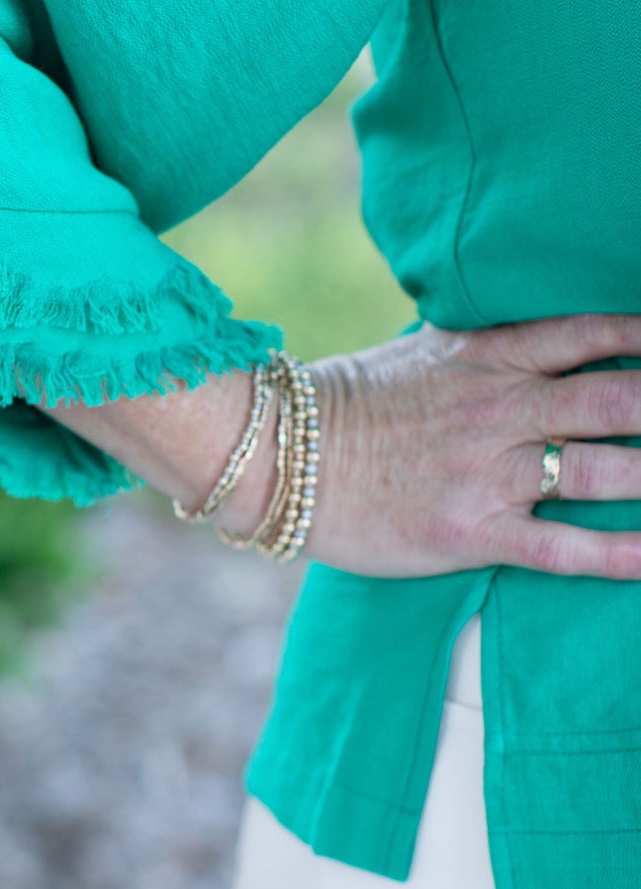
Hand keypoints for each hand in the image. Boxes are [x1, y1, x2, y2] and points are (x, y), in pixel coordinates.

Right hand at [42, 314, 640, 579]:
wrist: (281, 459)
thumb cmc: (351, 405)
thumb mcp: (422, 350)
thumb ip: (488, 346)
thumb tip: (540, 338)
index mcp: (490, 356)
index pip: (593, 333)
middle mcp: (502, 409)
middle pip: (620, 401)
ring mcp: (490, 471)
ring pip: (606, 471)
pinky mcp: (473, 531)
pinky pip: (563, 547)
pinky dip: (620, 555)